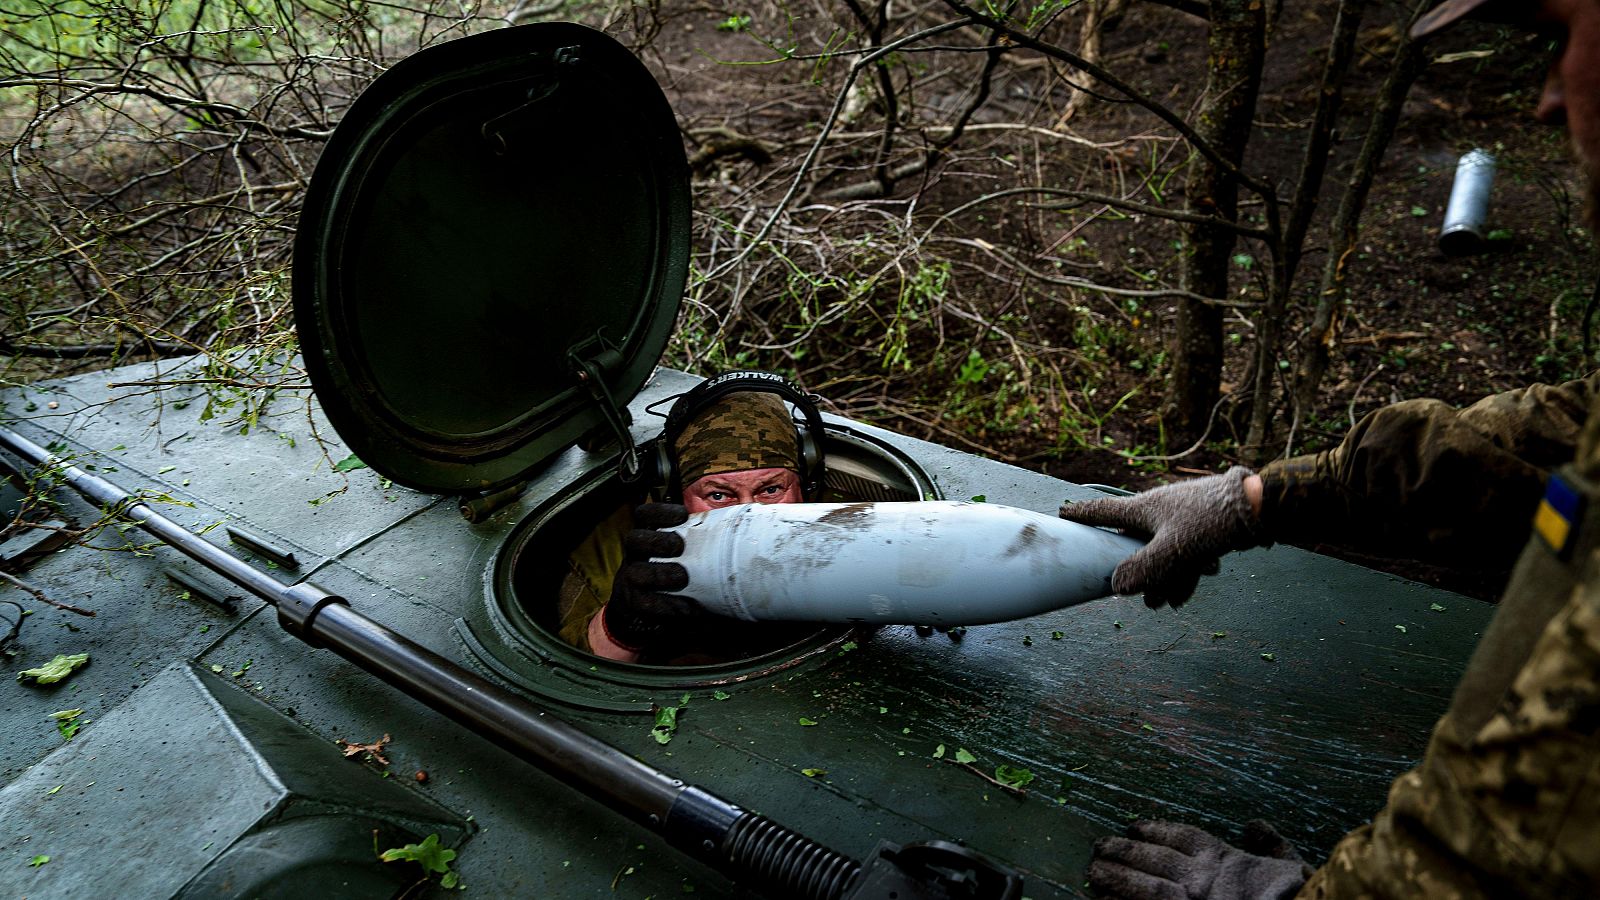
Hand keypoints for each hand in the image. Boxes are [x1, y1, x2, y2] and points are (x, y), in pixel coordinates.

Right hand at [599, 503, 697, 651]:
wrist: (653, 606)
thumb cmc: (679, 571)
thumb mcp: (688, 552)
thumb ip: (703, 540)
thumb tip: (741, 529)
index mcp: (648, 535)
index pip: (645, 515)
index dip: (660, 512)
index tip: (683, 515)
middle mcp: (636, 554)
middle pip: (634, 539)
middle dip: (656, 541)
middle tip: (678, 547)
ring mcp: (632, 579)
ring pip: (635, 572)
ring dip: (659, 574)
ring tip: (681, 578)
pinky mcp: (635, 603)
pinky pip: (644, 604)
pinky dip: (666, 605)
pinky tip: (685, 606)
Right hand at [1058, 467, 1266, 607]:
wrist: (1259, 507)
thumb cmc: (1211, 522)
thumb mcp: (1173, 551)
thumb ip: (1143, 571)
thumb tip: (1116, 587)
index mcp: (1143, 508)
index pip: (1103, 512)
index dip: (1082, 516)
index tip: (1063, 513)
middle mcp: (1159, 510)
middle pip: (1134, 542)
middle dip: (1135, 571)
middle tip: (1136, 593)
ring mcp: (1181, 517)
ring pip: (1162, 552)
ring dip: (1165, 579)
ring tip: (1168, 602)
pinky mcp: (1202, 525)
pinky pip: (1185, 551)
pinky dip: (1186, 570)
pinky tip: (1196, 586)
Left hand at [1088, 820, 1310, 899]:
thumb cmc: (1296, 895)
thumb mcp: (1292, 864)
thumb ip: (1272, 845)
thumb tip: (1256, 826)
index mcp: (1224, 859)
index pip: (1180, 838)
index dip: (1155, 830)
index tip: (1134, 826)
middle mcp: (1200, 878)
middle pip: (1152, 859)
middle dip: (1124, 852)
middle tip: (1099, 846)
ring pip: (1140, 886)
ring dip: (1115, 877)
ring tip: (1092, 871)